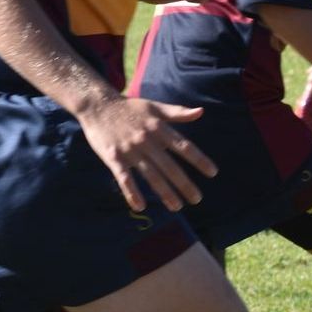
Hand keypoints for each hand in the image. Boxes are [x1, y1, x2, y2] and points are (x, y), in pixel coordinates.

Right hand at [73, 95, 217, 211]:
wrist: (98, 105)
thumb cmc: (130, 107)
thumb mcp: (155, 106)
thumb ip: (178, 112)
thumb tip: (201, 112)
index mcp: (159, 128)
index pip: (183, 146)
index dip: (199, 160)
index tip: (212, 173)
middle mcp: (147, 140)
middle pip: (169, 166)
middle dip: (184, 184)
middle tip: (197, 199)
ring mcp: (130, 150)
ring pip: (150, 175)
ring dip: (165, 192)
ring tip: (177, 207)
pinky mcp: (113, 157)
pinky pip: (124, 178)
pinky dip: (132, 192)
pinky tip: (141, 206)